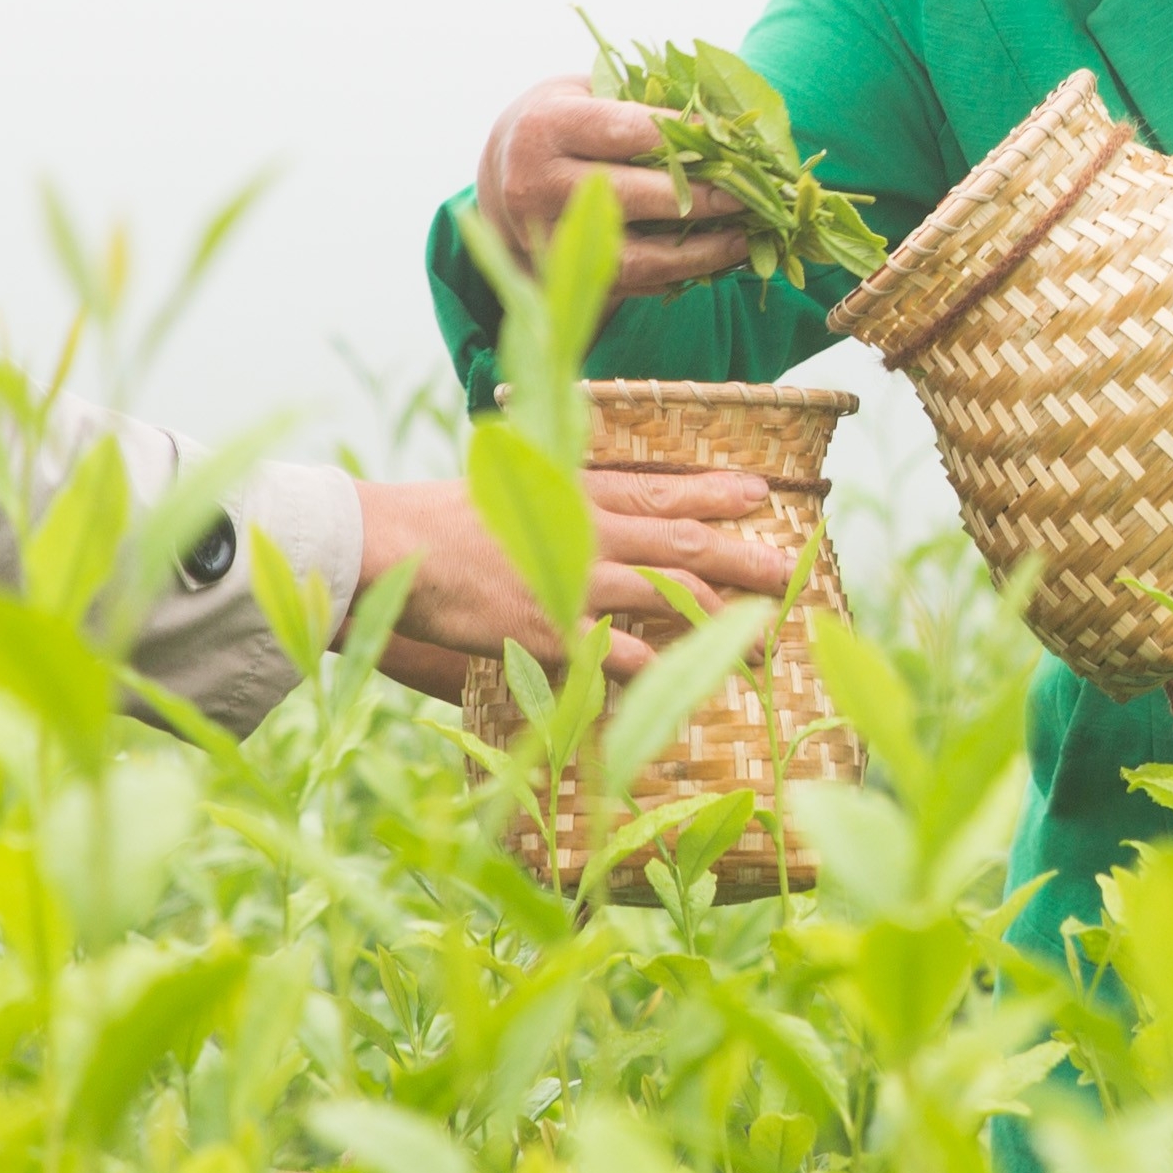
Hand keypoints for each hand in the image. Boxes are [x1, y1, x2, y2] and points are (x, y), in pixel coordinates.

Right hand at [346, 468, 783, 702]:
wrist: (386, 545)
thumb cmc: (436, 523)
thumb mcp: (504, 497)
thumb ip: (548, 511)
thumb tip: (580, 525)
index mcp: (574, 497)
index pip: (660, 490)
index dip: (714, 493)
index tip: (761, 494)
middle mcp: (586, 535)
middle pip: (681, 544)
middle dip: (740, 559)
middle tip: (785, 570)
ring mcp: (571, 581)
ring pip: (666, 597)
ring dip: (717, 622)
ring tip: (757, 642)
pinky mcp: (550, 628)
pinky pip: (616, 653)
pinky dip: (650, 667)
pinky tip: (678, 682)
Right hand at [472, 81, 758, 296]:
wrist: (502, 173)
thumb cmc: (564, 122)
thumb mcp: (591, 91)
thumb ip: (647, 100)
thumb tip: (733, 121)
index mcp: (544, 128)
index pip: (626, 132)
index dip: (688, 138)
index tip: (736, 142)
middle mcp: (533, 186)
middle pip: (632, 197)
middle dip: (701, 198)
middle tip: (752, 195)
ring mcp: (543, 240)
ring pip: (634, 257)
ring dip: (699, 253)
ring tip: (747, 240)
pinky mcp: (560, 277)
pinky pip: (631, 285)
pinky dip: (680, 276)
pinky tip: (719, 261)